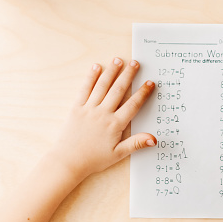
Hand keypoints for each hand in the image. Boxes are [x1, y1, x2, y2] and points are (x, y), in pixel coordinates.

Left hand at [50, 58, 155, 179]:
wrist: (68, 161)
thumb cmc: (93, 159)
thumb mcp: (118, 154)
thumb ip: (136, 144)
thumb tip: (154, 139)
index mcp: (115, 125)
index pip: (133, 105)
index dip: (143, 93)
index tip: (150, 83)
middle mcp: (103, 113)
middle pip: (118, 90)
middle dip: (128, 75)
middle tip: (135, 63)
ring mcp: (89, 109)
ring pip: (102, 86)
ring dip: (111, 72)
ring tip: (118, 60)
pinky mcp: (76, 108)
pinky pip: (85, 89)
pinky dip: (91, 77)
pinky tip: (96, 67)